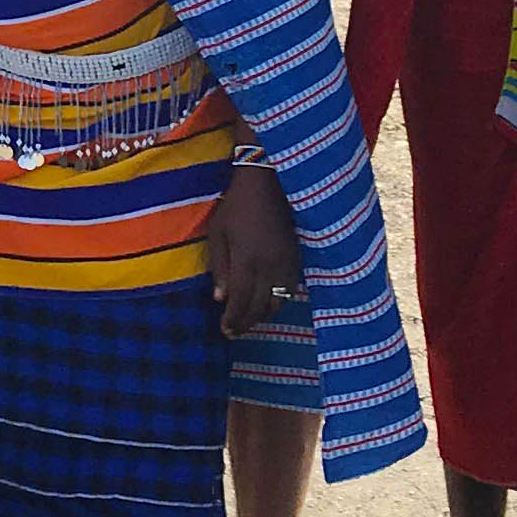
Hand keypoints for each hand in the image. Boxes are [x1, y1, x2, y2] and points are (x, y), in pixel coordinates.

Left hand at [209, 162, 299, 334]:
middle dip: (246, 323)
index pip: (239, 302)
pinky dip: (279, 302)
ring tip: (250, 320)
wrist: (268, 184)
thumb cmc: (236, 207)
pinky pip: (291, 290)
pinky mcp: (297, 259)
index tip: (225, 331)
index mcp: (247, 262)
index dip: (233, 320)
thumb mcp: (218, 234)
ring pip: (278, 303)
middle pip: (259, 307)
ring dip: (263, 315)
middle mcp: (269, 268)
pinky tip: (268, 303)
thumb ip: (219, 268)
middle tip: (234, 332)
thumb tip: (220, 299)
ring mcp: (287, 265)